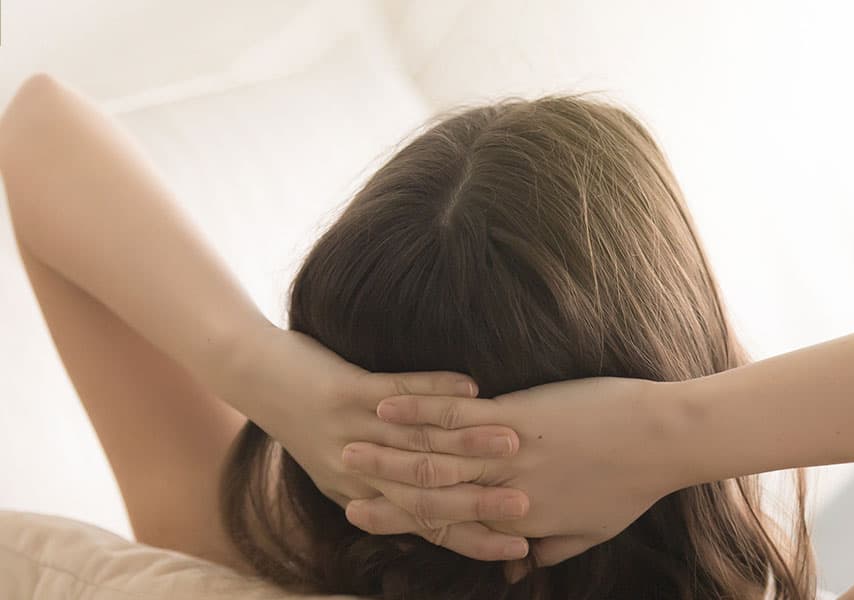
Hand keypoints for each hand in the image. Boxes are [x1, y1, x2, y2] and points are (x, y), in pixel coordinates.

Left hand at [216, 324, 531, 560]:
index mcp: (359, 496)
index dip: (473, 540)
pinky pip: (398, 392)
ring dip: (469, 445)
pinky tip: (472, 386)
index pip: (426, 527)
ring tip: (512, 444)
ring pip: (419, 446)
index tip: (519, 548)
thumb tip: (440, 511)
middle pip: (426, 496)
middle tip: (526, 505)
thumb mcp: (340, 470)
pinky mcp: (344, 391)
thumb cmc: (306, 422)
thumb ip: (384, 492)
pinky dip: (436, 390)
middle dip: (479, 502)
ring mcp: (350, 432)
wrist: (253, 376)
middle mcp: (355, 473)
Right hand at [341, 377, 686, 577]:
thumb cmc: (633, 485)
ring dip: (386, 450)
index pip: (449, 526)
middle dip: (382, 487)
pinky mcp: (516, 417)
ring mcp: (506, 456)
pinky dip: (417, 409)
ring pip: (432, 456)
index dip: (405, 522)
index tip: (367, 515)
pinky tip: (386, 402)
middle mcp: (503, 494)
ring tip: (347, 442)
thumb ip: (552, 548)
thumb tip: (523, 566)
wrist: (663, 441)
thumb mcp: (592, 531)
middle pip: (429, 494)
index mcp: (518, 522)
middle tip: (342, 478)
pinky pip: (454, 416)